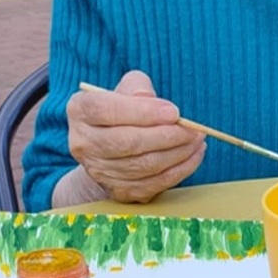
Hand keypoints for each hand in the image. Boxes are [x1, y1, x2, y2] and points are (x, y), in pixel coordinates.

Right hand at [66, 71, 205, 203]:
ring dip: (178, 152)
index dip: (142, 111)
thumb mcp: (127, 89)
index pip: (106, 110)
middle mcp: (82, 143)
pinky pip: (154, 183)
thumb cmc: (124, 111)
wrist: (112, 148)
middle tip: (193, 128)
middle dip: (167, 135)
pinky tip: (194, 154)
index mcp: (81, 111)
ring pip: (143, 165)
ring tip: (197, 139)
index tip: (173, 111)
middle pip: (126, 142)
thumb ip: (137, 88)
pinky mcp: (118, 190)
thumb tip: (151, 100)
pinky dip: (180, 169)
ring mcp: (98, 171)